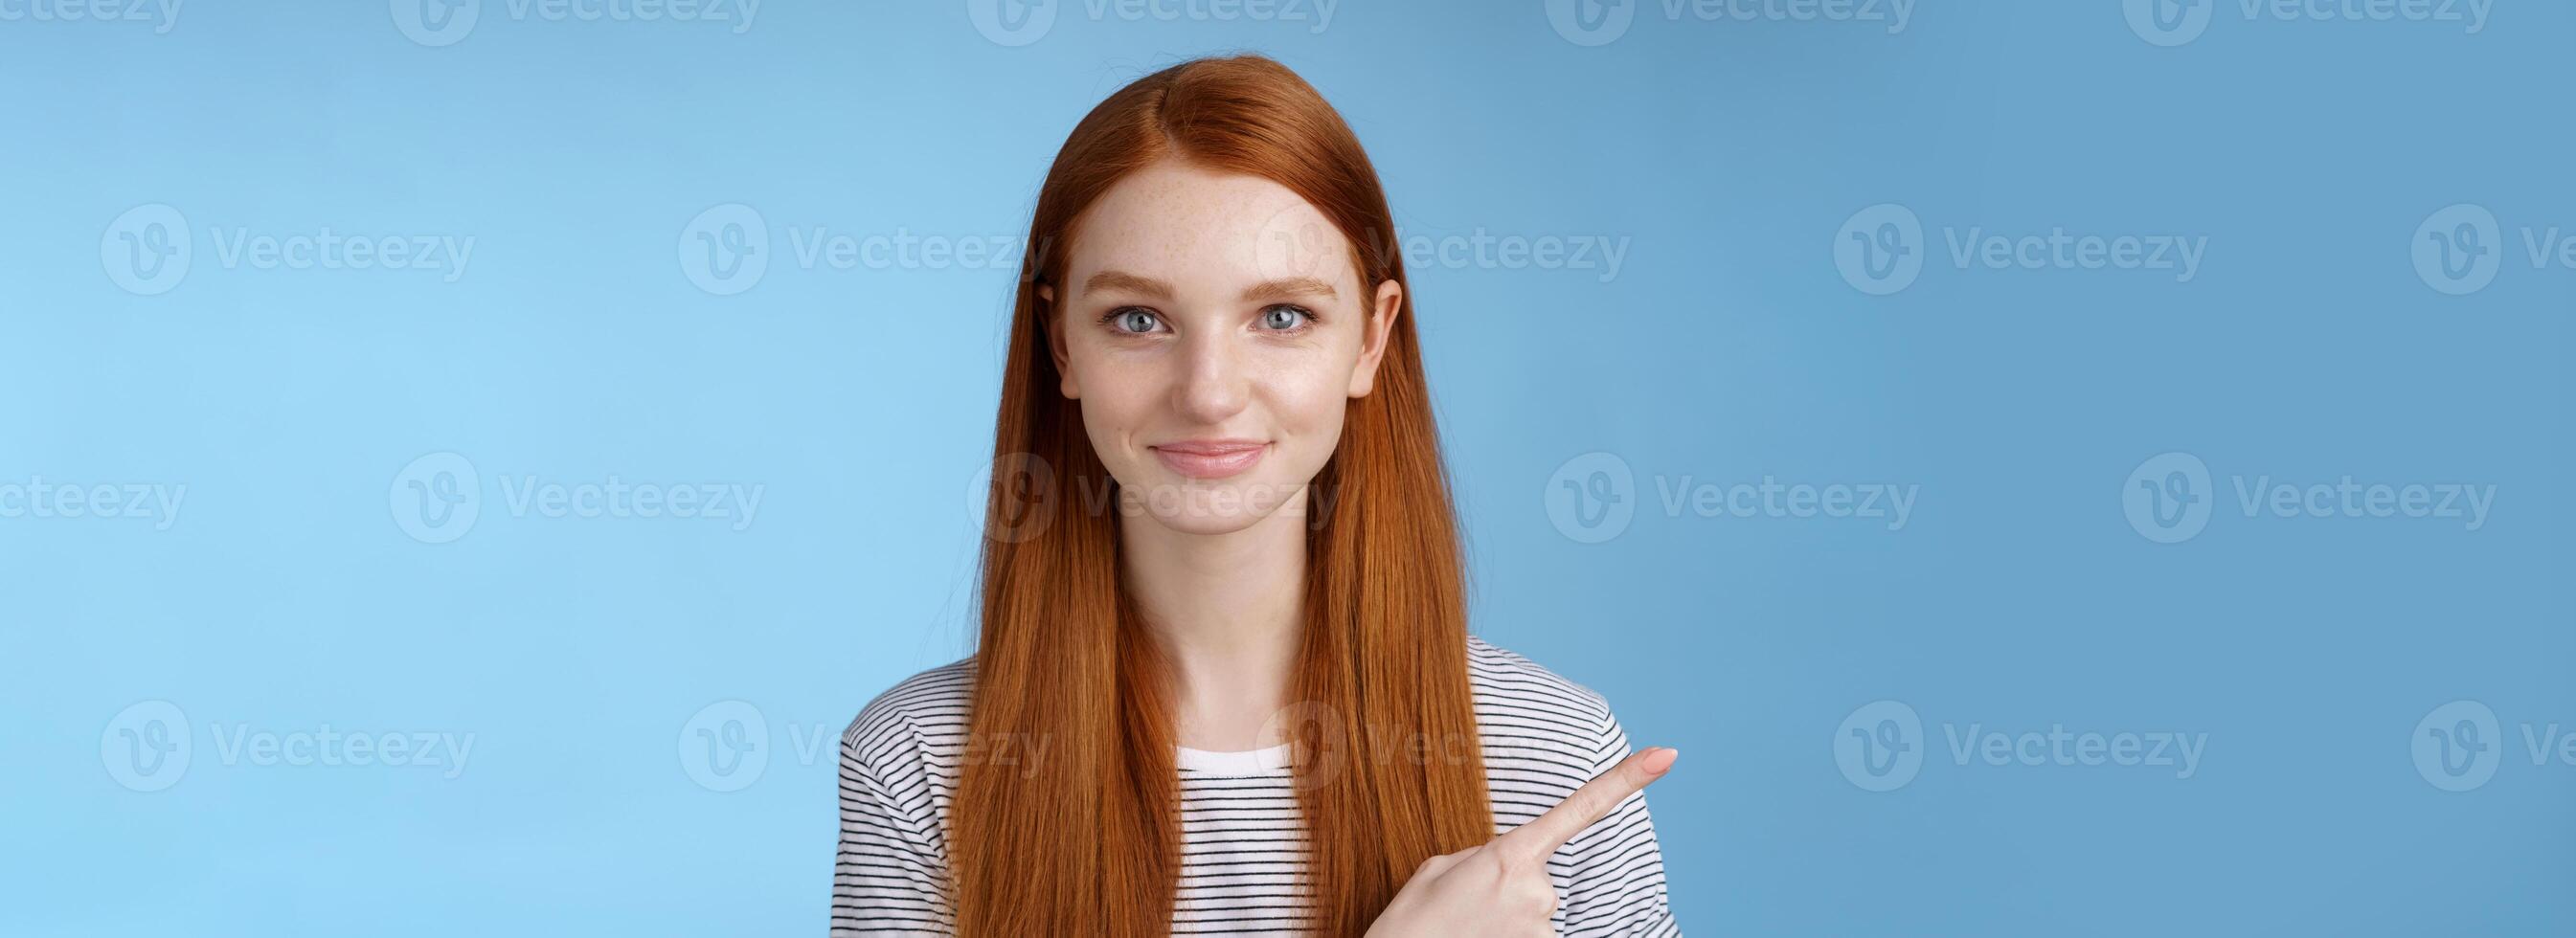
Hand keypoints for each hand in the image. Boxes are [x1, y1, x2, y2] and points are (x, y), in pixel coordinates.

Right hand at [1363, 746, 1678, 936]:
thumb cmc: (1415, 917)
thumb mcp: (1444, 866)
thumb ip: (1489, 854)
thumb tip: (1513, 864)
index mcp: (1511, 852)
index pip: (1581, 809)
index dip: (1627, 780)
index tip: (1667, 755)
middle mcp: (1538, 887)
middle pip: (1538, 871)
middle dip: (1509, 881)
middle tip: (1470, 900)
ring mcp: (1543, 923)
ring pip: (1535, 905)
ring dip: (1507, 911)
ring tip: (1470, 922)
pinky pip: (1532, 929)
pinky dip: (1509, 931)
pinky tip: (1482, 934)